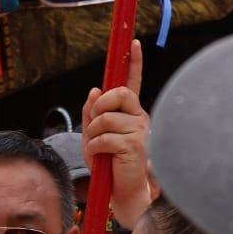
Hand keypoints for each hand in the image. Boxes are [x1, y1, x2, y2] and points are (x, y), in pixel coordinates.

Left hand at [82, 41, 151, 231]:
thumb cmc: (110, 164)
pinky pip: (103, 138)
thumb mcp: (94, 135)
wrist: (123, 191)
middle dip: (100, 106)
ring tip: (99, 150)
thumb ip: (93, 113)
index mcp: (130, 112)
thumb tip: (95, 90)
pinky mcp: (134, 146)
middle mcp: (139, 117)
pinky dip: (94, 149)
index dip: (134, 61)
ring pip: (105, 118)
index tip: (134, 42)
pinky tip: (102, 158)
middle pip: (118, 93)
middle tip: (96, 125)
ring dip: (93, 135)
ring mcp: (139, 131)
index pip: (133, 82)